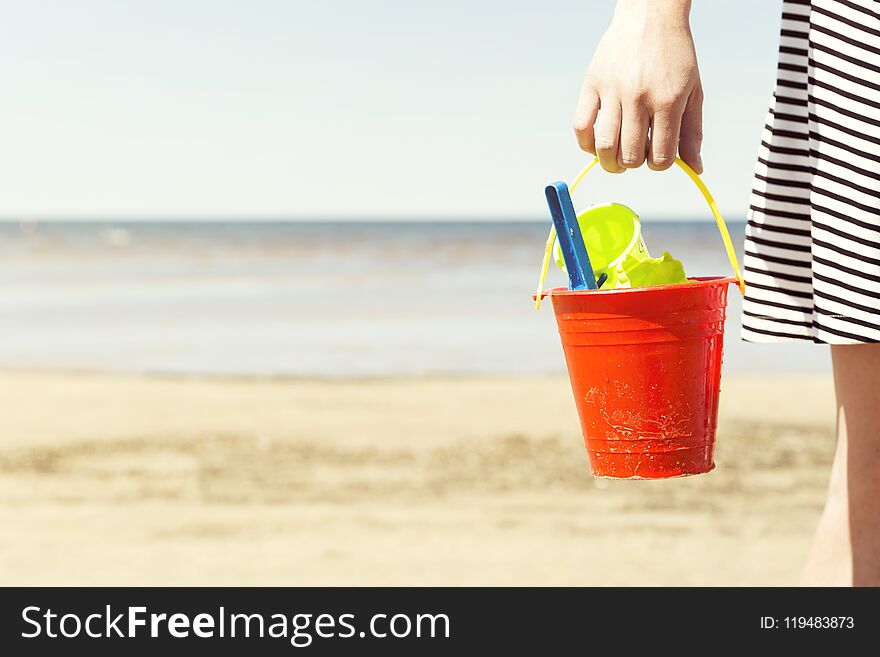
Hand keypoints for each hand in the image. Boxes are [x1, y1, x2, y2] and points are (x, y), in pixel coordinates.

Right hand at [573, 0, 702, 173]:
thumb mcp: (693, 92)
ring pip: (604, 146)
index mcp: (668, 101)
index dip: (659, 165)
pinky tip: (596, 144)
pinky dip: (586, 144)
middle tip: (635, 156)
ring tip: (614, 159)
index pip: (660, 156)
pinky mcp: (592, 84)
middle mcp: (639, 97)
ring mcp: (613, 90)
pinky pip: (580, 126)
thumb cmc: (674, 56)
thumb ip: (692, 133)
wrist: (651, 15)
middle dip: (633, 164)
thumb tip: (696, 169)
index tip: (658, 156)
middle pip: (630, 156)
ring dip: (609, 162)